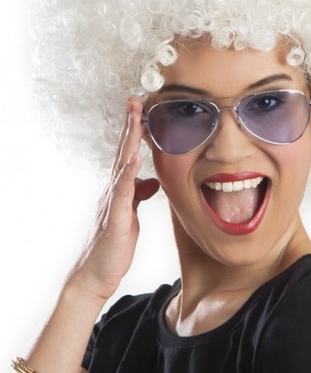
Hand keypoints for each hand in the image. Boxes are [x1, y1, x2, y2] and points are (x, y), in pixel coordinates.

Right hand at [69, 97, 159, 301]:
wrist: (97, 273)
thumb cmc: (114, 244)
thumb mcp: (131, 215)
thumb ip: (138, 195)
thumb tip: (151, 181)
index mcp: (120, 189)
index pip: (127, 154)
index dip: (135, 132)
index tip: (142, 109)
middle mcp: (114, 189)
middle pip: (122, 151)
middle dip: (130, 125)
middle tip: (135, 99)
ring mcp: (112, 201)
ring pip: (121, 164)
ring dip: (128, 140)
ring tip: (135, 117)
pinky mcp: (114, 217)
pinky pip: (122, 192)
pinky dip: (127, 174)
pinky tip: (133, 159)